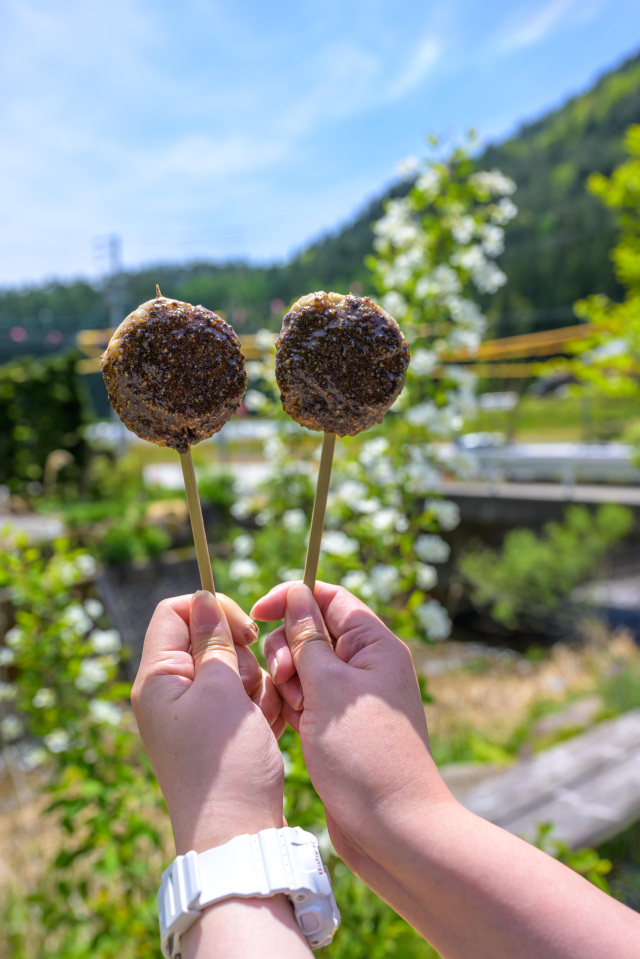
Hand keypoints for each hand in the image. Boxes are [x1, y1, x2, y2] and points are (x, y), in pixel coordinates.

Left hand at [132, 590, 284, 854]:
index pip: (176, 612)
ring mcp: (194, 713)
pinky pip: (241, 697)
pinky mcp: (217, 731)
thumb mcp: (221, 691)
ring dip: (254, 682)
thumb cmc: (226, 763)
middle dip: (240, 654)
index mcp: (158, 678)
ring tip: (259, 715)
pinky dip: (258, 705)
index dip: (212, 609)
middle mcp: (170, 692)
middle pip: (208, 638)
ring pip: (231, 667)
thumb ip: (214, 640)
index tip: (245, 632)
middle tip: (249, 685)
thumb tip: (203, 598)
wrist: (237, 834)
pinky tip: (267, 728)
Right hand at [251, 582, 453, 869]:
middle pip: (313, 630)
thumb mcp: (328, 688)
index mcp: (375, 644)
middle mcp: (367, 665)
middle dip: (288, 648)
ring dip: (287, 681)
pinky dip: (292, 705)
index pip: (330, 598)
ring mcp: (353, 697)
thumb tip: (296, 594)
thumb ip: (306, 638)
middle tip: (284, 681)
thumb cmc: (365, 755)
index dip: (292, 598)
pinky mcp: (340, 725)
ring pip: (304, 666)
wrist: (392, 829)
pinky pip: (307, 698)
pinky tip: (285, 725)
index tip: (257, 614)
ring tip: (291, 711)